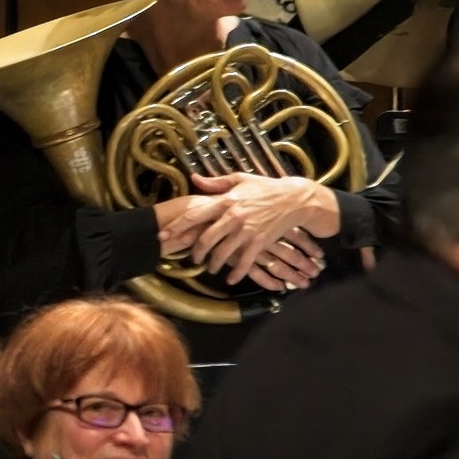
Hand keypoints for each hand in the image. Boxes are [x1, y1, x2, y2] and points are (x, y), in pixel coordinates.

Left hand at [170, 173, 338, 287]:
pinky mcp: (260, 241)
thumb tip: (194, 179)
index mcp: (226, 201)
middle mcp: (233, 216)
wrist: (294, 199)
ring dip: (213, 264)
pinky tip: (230, 279)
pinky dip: (237, 273)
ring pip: (223, 252)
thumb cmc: (265, 188)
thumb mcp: (240, 180)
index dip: (177, 227)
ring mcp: (247, 230)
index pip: (194, 215)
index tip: (164, 235)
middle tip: (190, 257)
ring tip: (209, 268)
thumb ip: (215, 183)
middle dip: (195, 251)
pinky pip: (245, 261)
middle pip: (206, 238)